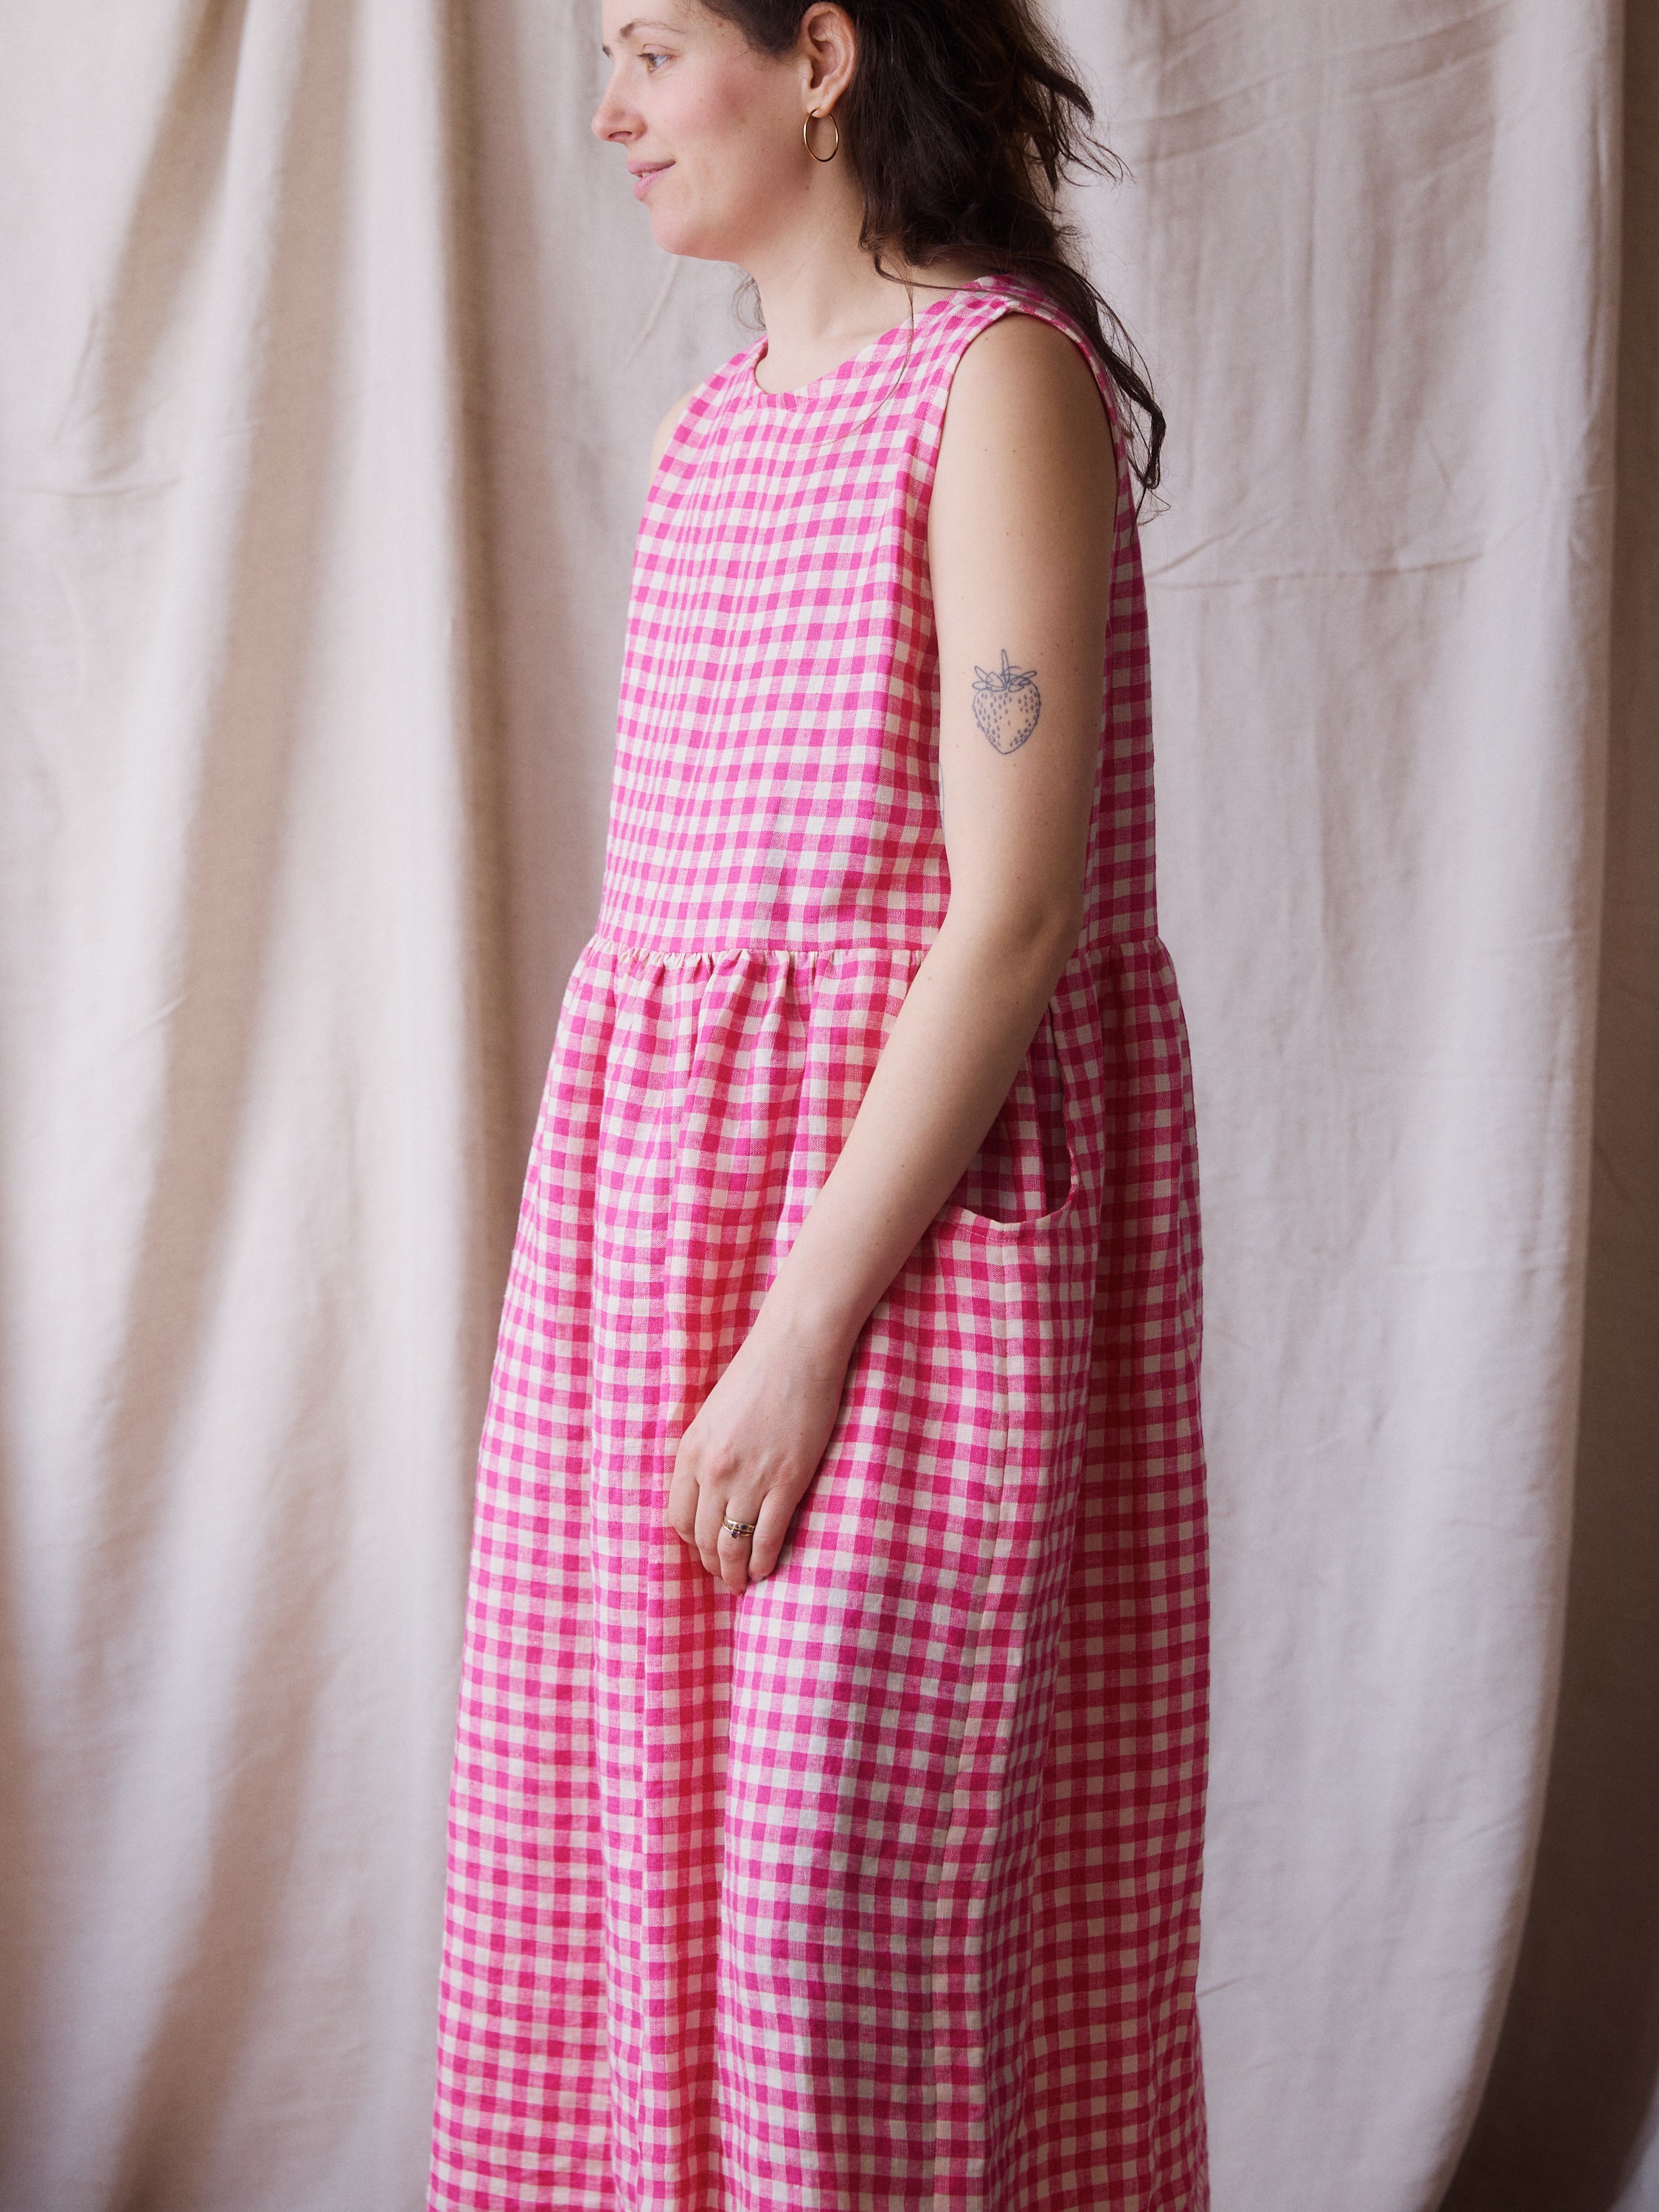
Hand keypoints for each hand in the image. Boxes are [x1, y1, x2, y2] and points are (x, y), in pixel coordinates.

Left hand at [667, 1302, 854, 1596]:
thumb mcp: (714, 1414)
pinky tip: (766, 1570)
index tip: (702, 1548)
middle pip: (703, 1536)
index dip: (690, 1541)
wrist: (796, 1348)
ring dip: (735, 1571)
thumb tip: (710, 1490)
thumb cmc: (758, 1373)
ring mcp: (750, 1478)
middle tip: (723, 1575)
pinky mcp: (787, 1481)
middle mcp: (713, 1470)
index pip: (678, 1516)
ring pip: (733, 1544)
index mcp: (690, 1450)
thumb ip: (707, 1452)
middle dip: (711, 1563)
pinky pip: (769, 1536)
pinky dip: (765, 1560)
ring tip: (742, 1582)